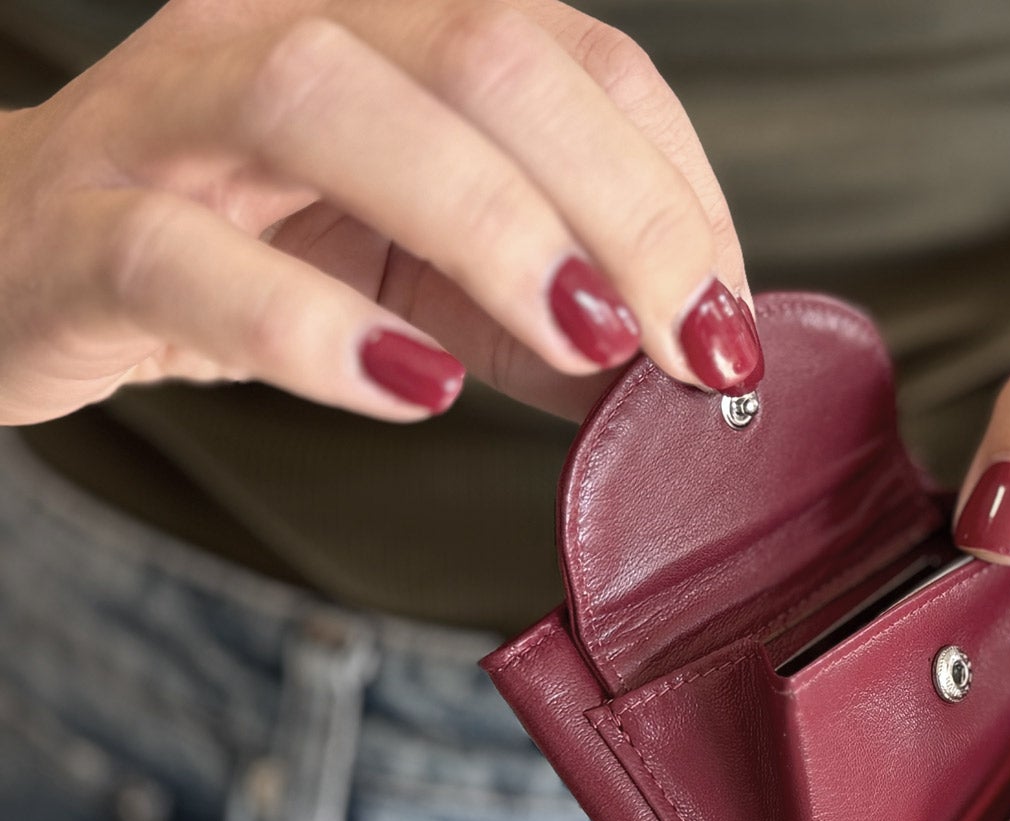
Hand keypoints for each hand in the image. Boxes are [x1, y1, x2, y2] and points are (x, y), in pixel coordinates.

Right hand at [0, 0, 758, 426]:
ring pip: (327, 100)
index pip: (572, 57)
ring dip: (488, 223)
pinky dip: (313, 327)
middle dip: (620, 202)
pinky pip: (189, 256)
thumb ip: (562, 311)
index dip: (676, 184)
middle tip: (687, 340)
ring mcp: (163, 117)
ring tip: (579, 338)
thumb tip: (701, 372)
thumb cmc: (248, 256)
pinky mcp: (75, 229)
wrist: (18, 269)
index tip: (728, 320)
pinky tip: (412, 385)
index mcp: (386, 22)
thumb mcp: (434, 270)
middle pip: (481, 56)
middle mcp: (276, 29)